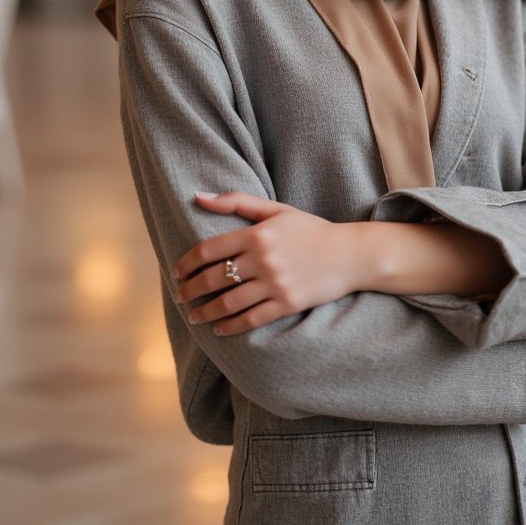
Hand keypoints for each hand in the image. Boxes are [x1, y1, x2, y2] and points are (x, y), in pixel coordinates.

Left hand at [173, 192, 357, 335]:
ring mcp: (275, 284)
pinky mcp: (287, 304)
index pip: (208, 250)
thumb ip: (236, 201)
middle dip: (190, 290)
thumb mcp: (275, 209)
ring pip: (228, 303)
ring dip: (205, 312)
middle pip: (213, 279)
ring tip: (194, 316)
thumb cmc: (310, 229)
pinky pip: (251, 319)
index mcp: (257, 234)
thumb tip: (197, 196)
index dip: (186, 263)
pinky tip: (219, 328)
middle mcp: (262, 259)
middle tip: (179, 296)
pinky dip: (230, 326)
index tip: (176, 272)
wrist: (350, 254)